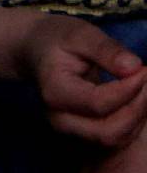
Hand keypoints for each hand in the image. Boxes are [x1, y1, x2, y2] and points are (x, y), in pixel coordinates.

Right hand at [0, 6, 146, 146]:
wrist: (36, 50)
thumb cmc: (57, 38)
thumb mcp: (80, 33)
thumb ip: (106, 50)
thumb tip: (135, 67)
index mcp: (54, 91)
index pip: (99, 103)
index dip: (128, 89)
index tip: (144, 69)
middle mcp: (59, 118)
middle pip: (109, 130)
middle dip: (138, 108)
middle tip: (146, 78)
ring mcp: (70, 129)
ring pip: (115, 139)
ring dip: (138, 117)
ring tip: (144, 87)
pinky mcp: (83, 132)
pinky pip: (116, 137)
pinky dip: (133, 121)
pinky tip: (137, 97)